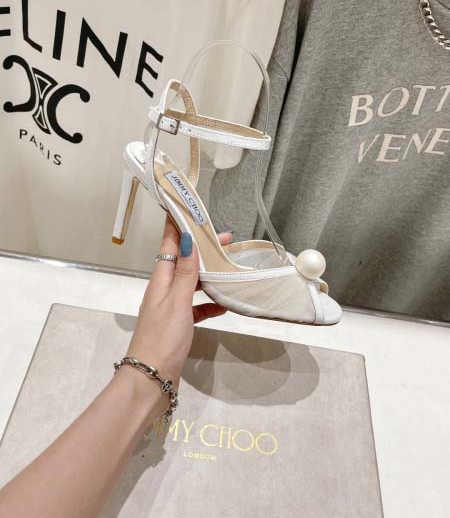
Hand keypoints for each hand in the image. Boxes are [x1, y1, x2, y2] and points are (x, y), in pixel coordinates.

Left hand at [125, 216, 231, 394]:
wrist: (151, 379)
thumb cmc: (163, 338)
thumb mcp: (177, 302)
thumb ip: (185, 273)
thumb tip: (188, 239)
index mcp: (160, 281)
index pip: (168, 245)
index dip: (177, 226)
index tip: (187, 208)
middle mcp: (163, 291)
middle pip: (183, 262)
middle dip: (202, 248)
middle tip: (226, 238)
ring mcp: (170, 309)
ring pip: (192, 283)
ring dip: (208, 274)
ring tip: (230, 267)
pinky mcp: (178, 326)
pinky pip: (196, 308)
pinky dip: (209, 303)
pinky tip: (224, 305)